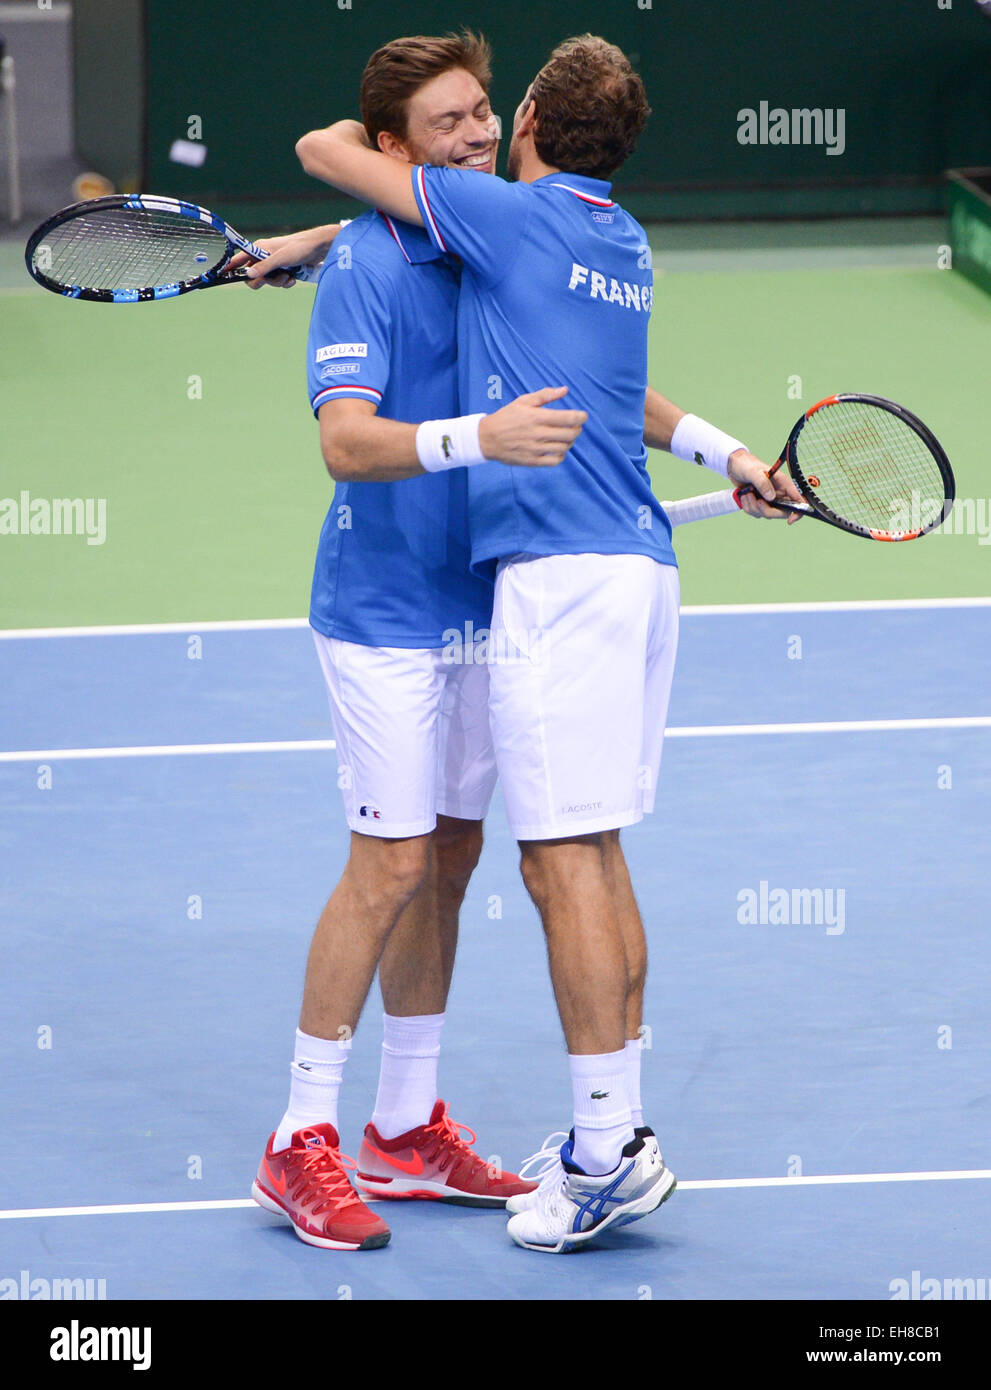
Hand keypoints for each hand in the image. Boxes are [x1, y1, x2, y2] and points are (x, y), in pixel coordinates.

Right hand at [227, 226, 341, 288]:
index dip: (230, 268)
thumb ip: (264, 267)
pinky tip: (293, 278)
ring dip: (278, 282)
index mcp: (258, 249)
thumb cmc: (299, 247)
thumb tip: (248, 275)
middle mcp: (264, 256)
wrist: (319, 249)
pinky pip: (279, 282)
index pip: (239, 260)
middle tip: (269, 280)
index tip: (221, 277)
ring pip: (267, 281)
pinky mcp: (284, 270)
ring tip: (288, 276)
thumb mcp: (280, 258)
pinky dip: (286, 282)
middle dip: (262, 281)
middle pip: (253, 276)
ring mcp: (274, 264)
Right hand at [479, 387, 586, 466]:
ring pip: (565, 447)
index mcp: (537, 417)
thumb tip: (565, 390)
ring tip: (565, 437)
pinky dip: (561, 455)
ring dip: (570, 441)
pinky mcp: (532, 461)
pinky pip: (555, 461)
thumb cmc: (506, 417)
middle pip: (570, 434)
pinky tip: (558, 448)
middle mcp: (538, 434)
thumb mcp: (523, 401)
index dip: (581, 417)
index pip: (568, 418)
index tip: (583, 416)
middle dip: (577, 429)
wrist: (487, 438)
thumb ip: (545, 395)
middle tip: (575, 426)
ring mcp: (536, 449)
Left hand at [728, 449, 805, 521]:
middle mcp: (778, 492)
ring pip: (766, 514)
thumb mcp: (754, 472)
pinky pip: (756, 512)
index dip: (798, 511)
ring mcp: (769, 499)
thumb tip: (771, 497)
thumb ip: (763, 483)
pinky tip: (744, 496)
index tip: (790, 520)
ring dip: (754, 507)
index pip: (797, 499)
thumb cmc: (747, 465)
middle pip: (782, 512)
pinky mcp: (759, 503)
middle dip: (767, 510)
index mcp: (783, 483)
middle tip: (758, 501)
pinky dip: (748, 507)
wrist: (734, 466)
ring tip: (747, 494)